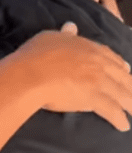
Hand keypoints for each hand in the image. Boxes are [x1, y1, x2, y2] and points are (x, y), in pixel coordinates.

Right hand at [11, 25, 131, 130]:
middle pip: (123, 76)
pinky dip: (119, 119)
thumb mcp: (50, 38)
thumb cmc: (35, 55)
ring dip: (131, 105)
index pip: (111, 57)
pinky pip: (112, 110)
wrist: (30, 74)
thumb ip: (65, 35)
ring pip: (122, 94)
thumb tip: (71, 27)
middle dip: (131, 87)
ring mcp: (98, 80)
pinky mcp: (93, 97)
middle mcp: (99, 63)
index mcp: (89, 48)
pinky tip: (123, 126)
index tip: (127, 70)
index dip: (121, 66)